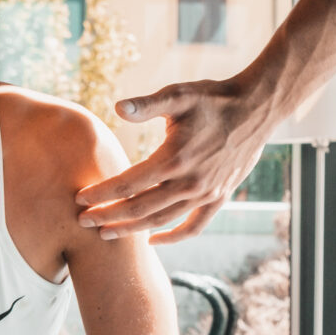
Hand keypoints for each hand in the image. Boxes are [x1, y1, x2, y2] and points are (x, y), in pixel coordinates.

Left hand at [76, 74, 276, 244]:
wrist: (256, 108)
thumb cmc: (213, 98)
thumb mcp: (179, 95)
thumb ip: (146, 104)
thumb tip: (116, 108)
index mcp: (174, 158)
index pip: (128, 183)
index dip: (102, 193)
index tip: (80, 199)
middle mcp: (189, 182)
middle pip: (140, 208)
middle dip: (108, 216)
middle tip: (82, 221)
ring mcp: (206, 193)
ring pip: (162, 221)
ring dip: (133, 230)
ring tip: (107, 233)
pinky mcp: (219, 197)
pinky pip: (194, 226)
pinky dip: (173, 237)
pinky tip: (152, 240)